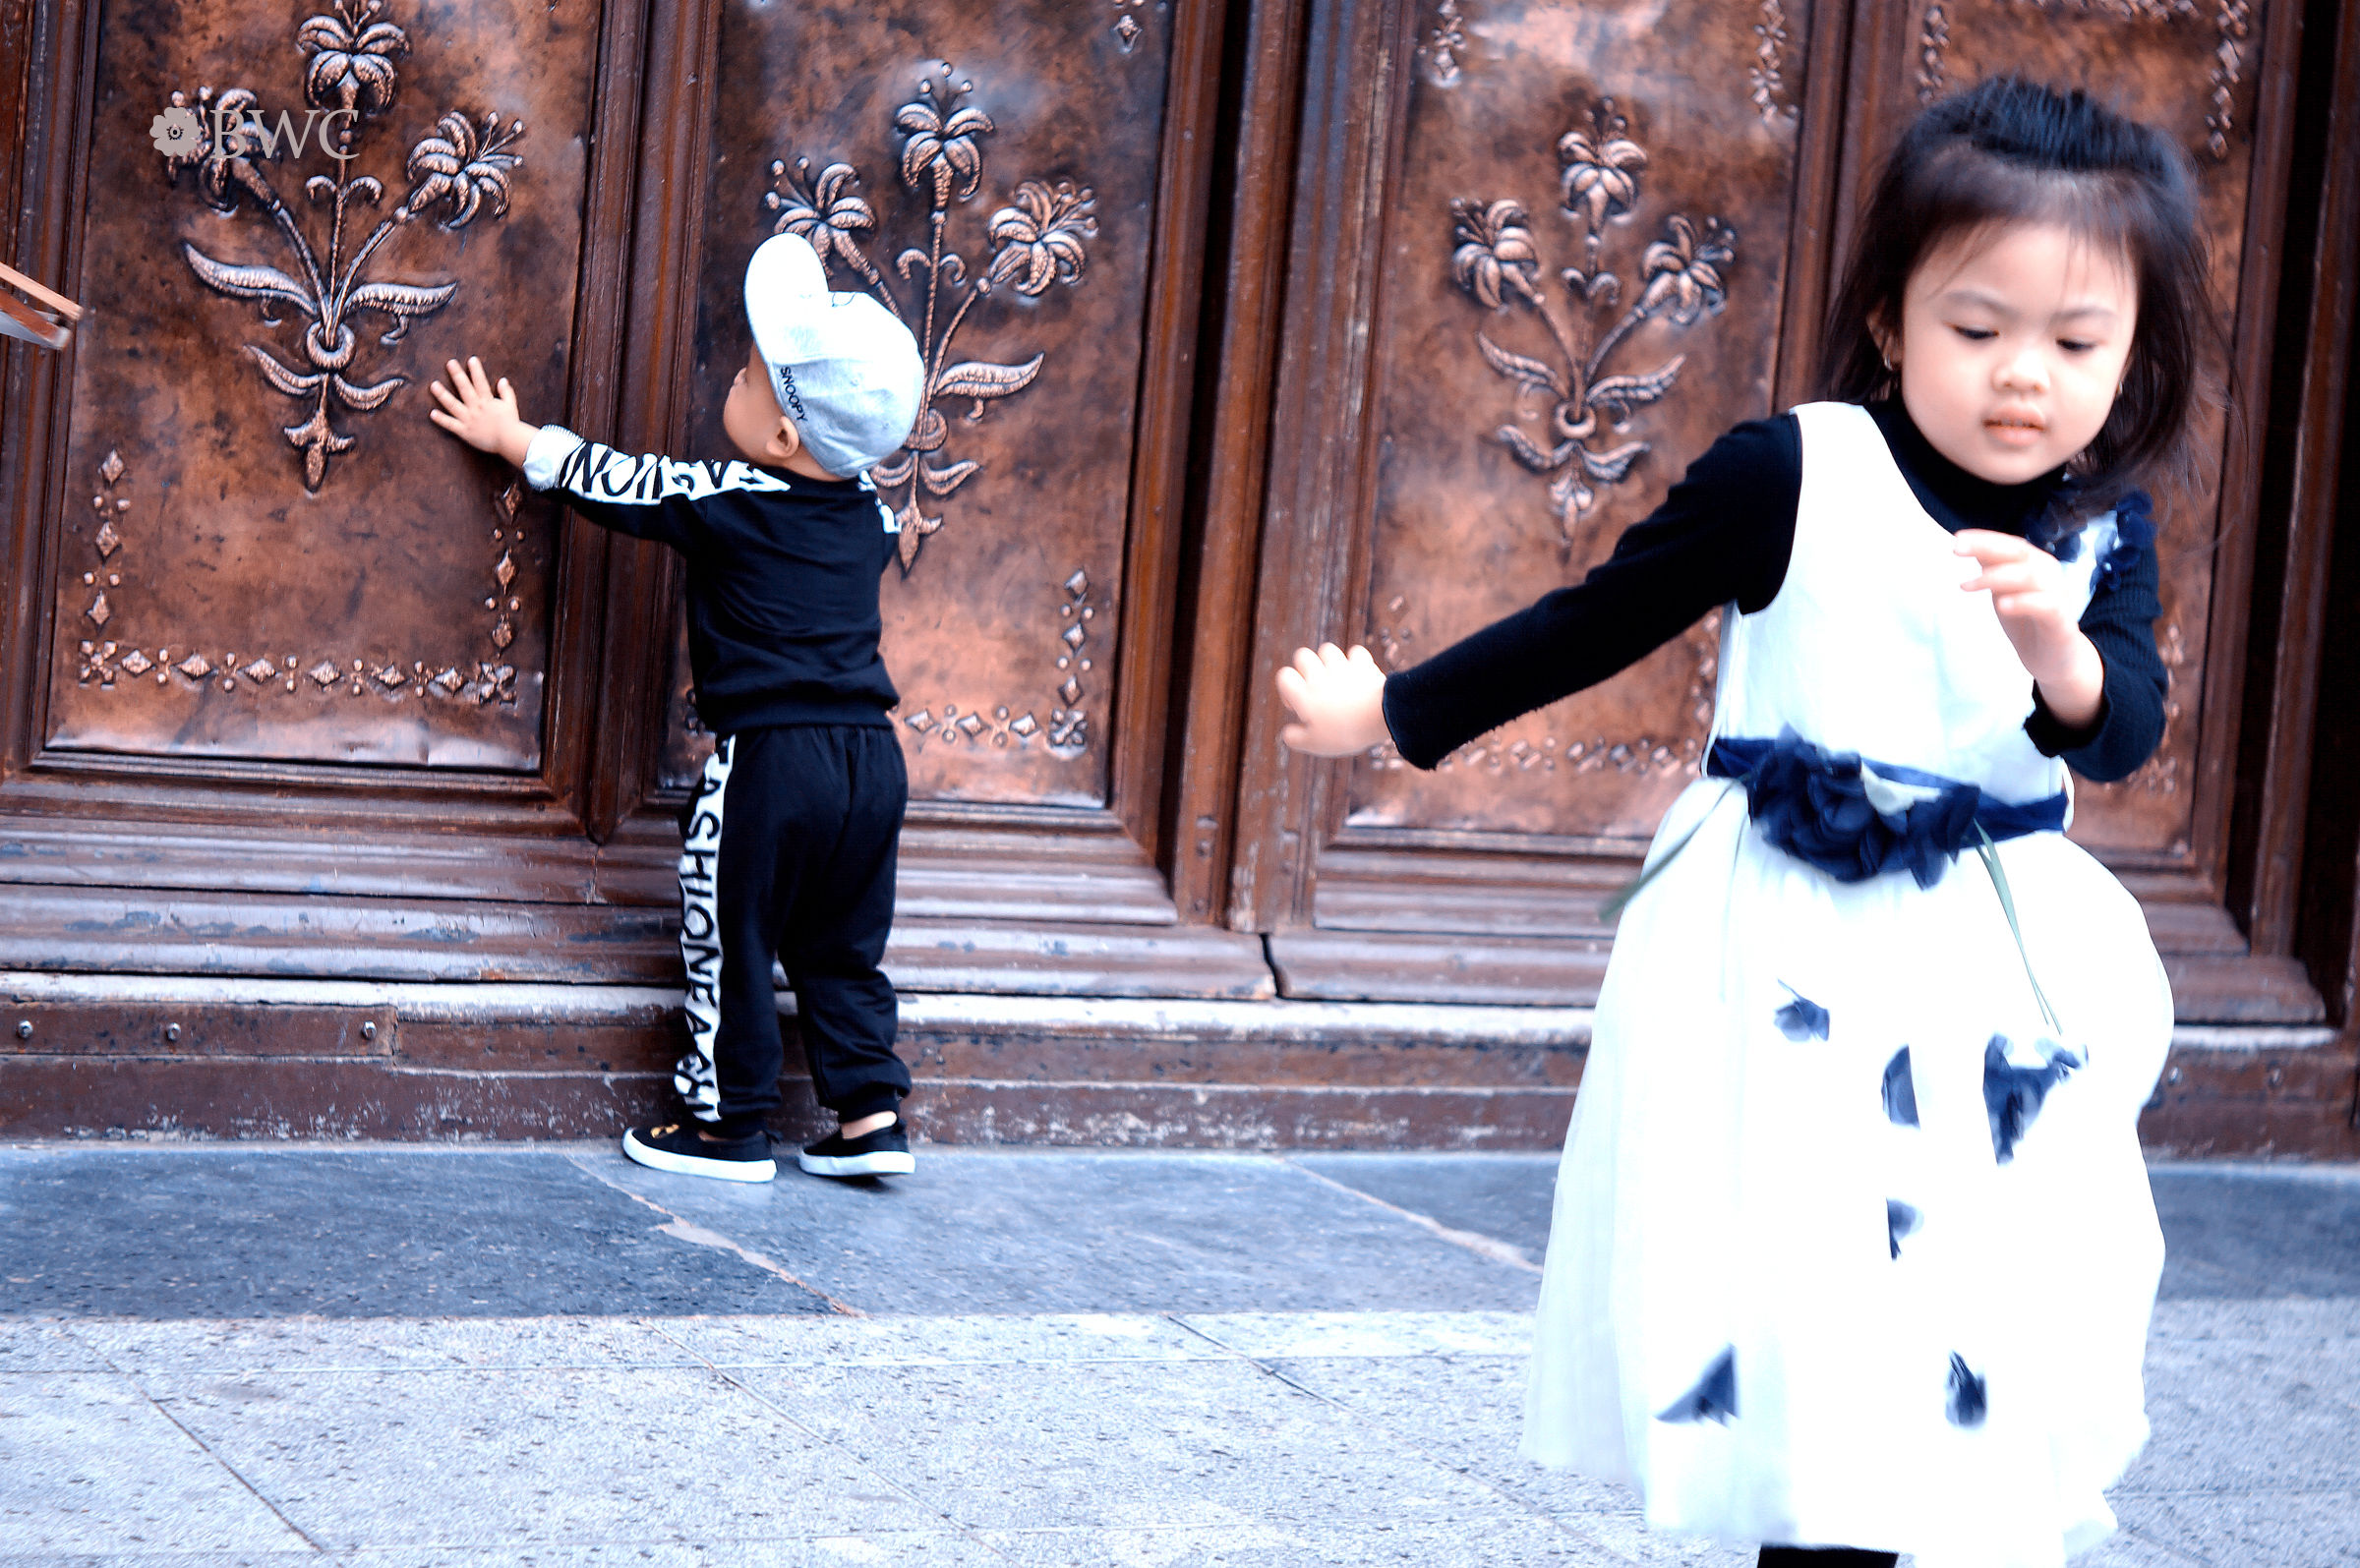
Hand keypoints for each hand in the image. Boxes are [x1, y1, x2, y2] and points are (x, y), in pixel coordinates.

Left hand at [427, 356, 535, 467]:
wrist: (510, 441)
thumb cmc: (511, 424)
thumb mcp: (511, 405)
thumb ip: (507, 392)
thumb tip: (503, 380)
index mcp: (487, 401)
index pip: (480, 382)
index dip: (476, 370)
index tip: (471, 359)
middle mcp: (476, 408)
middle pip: (465, 389)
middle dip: (457, 375)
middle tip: (450, 363)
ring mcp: (469, 419)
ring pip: (453, 405)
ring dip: (442, 394)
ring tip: (433, 385)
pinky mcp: (465, 431)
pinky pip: (451, 425)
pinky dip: (442, 419)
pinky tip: (432, 413)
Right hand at [1275, 643, 1390, 755]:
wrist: (1380, 717)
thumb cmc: (1345, 732)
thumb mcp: (1315, 744)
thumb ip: (1295, 739)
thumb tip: (1288, 733)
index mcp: (1304, 694)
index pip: (1283, 676)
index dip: (1287, 689)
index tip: (1299, 706)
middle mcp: (1319, 676)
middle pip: (1301, 655)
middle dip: (1305, 669)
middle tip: (1317, 690)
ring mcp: (1342, 668)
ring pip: (1327, 650)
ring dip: (1328, 662)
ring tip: (1336, 681)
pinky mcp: (1363, 666)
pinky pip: (1356, 652)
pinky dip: (1356, 661)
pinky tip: (1358, 674)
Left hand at [1954, 529, 2102, 725]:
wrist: (2055, 657)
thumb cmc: (2026, 618)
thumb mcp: (2003, 589)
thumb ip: (1992, 568)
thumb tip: (1969, 545)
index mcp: (2035, 563)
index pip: (2010, 543)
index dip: (1984, 539)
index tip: (1957, 539)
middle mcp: (2048, 573)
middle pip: (2019, 552)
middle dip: (1987, 547)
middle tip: (1956, 548)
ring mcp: (2057, 595)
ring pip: (2029, 576)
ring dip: (1995, 577)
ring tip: (1965, 585)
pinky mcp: (2061, 619)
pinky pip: (2046, 605)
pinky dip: (2023, 602)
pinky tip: (2001, 605)